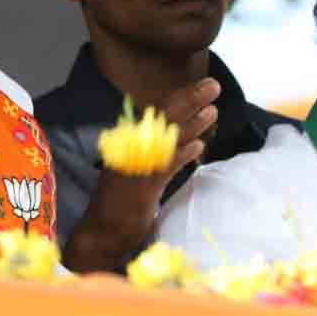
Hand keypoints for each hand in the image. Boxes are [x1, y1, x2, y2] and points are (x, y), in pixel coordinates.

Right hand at [63, 77, 219, 272]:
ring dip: (193, 122)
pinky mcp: (142, 185)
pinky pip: (165, 166)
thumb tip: (186, 136)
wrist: (102, 230)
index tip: (203, 86)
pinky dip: (182, 155)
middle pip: (164, 117)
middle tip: (213, 85)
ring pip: (167, 137)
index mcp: (132, 140)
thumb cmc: (123, 201)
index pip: (159, 111)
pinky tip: (198, 147)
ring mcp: (137, 164)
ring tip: (213, 109)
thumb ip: (159, 152)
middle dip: (190, 99)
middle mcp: (132, 146)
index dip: (182, 97)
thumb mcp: (141, 169)